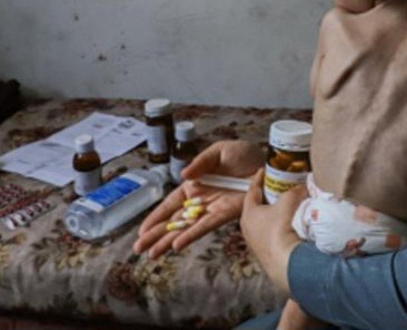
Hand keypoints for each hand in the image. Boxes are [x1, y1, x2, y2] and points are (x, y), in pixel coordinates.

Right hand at [133, 140, 263, 258]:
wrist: (267, 162)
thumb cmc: (243, 154)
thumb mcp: (218, 152)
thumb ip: (200, 162)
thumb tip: (184, 175)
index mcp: (195, 185)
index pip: (171, 204)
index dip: (156, 217)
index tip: (141, 231)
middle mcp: (201, 200)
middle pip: (174, 220)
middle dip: (156, 234)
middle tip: (139, 250)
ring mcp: (213, 208)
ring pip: (186, 227)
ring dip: (169, 240)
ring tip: (152, 255)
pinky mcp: (227, 213)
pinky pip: (206, 225)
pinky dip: (191, 234)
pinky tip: (177, 245)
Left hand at [240, 169, 305, 294]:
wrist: (285, 263)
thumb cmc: (280, 229)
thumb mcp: (288, 203)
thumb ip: (294, 191)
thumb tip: (303, 186)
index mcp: (248, 213)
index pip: (252, 191)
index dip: (258, 179)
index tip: (263, 170)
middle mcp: (247, 228)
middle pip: (257, 207)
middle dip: (267, 197)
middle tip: (277, 188)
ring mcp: (255, 243)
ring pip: (263, 222)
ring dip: (273, 214)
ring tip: (286, 207)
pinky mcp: (265, 254)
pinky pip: (270, 234)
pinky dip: (277, 227)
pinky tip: (289, 226)